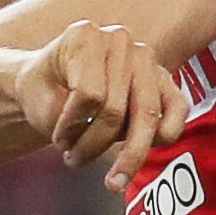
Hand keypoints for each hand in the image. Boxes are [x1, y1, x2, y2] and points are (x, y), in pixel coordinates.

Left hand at [15, 21, 188, 192]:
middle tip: (74, 161)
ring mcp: (144, 58)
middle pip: (116, 110)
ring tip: (111, 178)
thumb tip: (97, 133)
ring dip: (127, 155)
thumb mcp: (38, 99)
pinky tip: (140, 156)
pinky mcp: (164, 77)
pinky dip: (162, 139)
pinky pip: (178, 110)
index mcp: (85, 36)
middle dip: (94, 145)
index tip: (58, 140)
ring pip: (147, 117)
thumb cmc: (44, 89)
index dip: (72, 126)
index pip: (88, 93)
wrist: (51, 81)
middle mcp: (118, 40)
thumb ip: (63, 115)